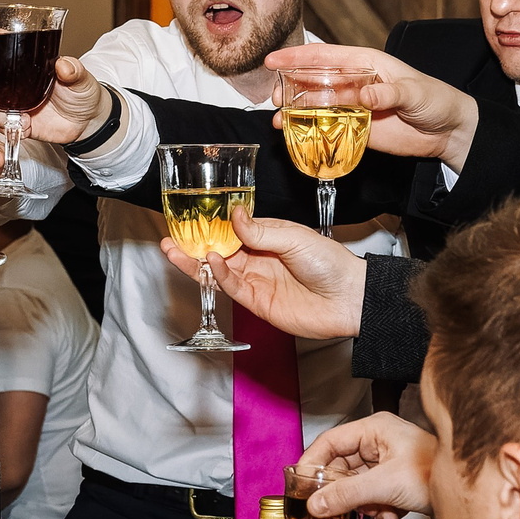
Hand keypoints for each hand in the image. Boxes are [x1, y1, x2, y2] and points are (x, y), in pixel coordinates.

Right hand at [0, 29, 113, 144]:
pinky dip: (5, 125)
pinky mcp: (12, 119)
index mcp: (23, 57)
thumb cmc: (83, 92)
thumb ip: (74, 70)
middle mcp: (11, 77)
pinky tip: (25, 126)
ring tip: (19, 117)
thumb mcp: (82, 78)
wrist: (86, 124)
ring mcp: (9, 98)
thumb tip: (64, 65)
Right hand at [155, 209, 367, 339]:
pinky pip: (231, 287)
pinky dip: (218, 275)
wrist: (349, 298)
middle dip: (193, 245)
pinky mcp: (257, 303)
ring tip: (175, 250)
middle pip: (218, 251)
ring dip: (196, 261)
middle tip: (170, 239)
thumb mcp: (295, 237)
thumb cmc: (330, 263)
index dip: (211, 226)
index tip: (190, 218)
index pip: (232, 230)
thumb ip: (260, 231)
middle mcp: (258, 259)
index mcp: (268, 238)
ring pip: (218, 271)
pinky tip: (210, 261)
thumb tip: (234, 215)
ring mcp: (255, 281)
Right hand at [265, 45, 480, 168]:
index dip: (296, 57)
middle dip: (289, 86)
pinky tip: (294, 136)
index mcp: (365, 63)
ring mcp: (351, 107)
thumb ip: (387, 93)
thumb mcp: (413, 92)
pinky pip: (326, 129)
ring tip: (278, 119)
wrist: (449, 131)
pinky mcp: (355, 129)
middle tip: (273, 97)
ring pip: (315, 105)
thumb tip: (363, 97)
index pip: (324, 56)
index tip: (272, 61)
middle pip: (312, 80)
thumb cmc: (436, 99)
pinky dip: (309, 132)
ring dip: (294, 110)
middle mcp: (353, 83)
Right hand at [294, 412, 436, 518]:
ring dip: (363, 504)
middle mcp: (379, 442)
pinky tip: (390, 516)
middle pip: (342, 467)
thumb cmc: (438, 473)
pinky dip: (378, 509)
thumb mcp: (385, 485)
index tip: (299, 485)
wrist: (471, 493)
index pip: (330, 442)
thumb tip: (315, 503)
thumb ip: (346, 495)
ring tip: (376, 511)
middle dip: (343, 492)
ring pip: (357, 485)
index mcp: (375, 429)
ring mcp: (388, 462)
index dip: (311, 463)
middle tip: (332, 508)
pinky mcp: (395, 481)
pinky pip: (372, 495)